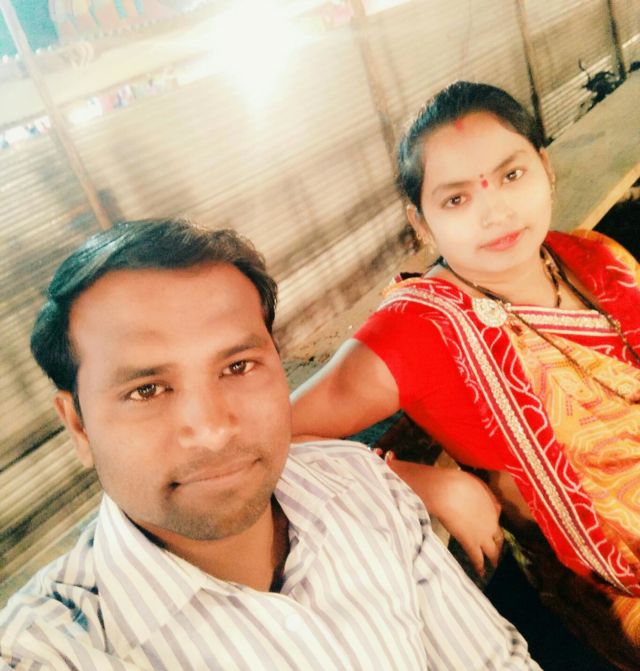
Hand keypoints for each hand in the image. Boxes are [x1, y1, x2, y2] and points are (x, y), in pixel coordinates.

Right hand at [379, 450, 502, 576]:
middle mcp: (491, 522)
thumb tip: (483, 499)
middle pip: (499, 537)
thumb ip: (481, 493)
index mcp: (491, 505)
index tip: (492, 528)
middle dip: (498, 544)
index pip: (497, 517)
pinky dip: (479, 566)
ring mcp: (482, 534)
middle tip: (496, 551)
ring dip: (493, 558)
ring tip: (492, 565)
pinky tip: (480, 572)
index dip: (494, 524)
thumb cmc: (456, 481)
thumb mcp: (474, 482)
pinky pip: (478, 558)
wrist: (446, 491)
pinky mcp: (470, 543)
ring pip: (493, 551)